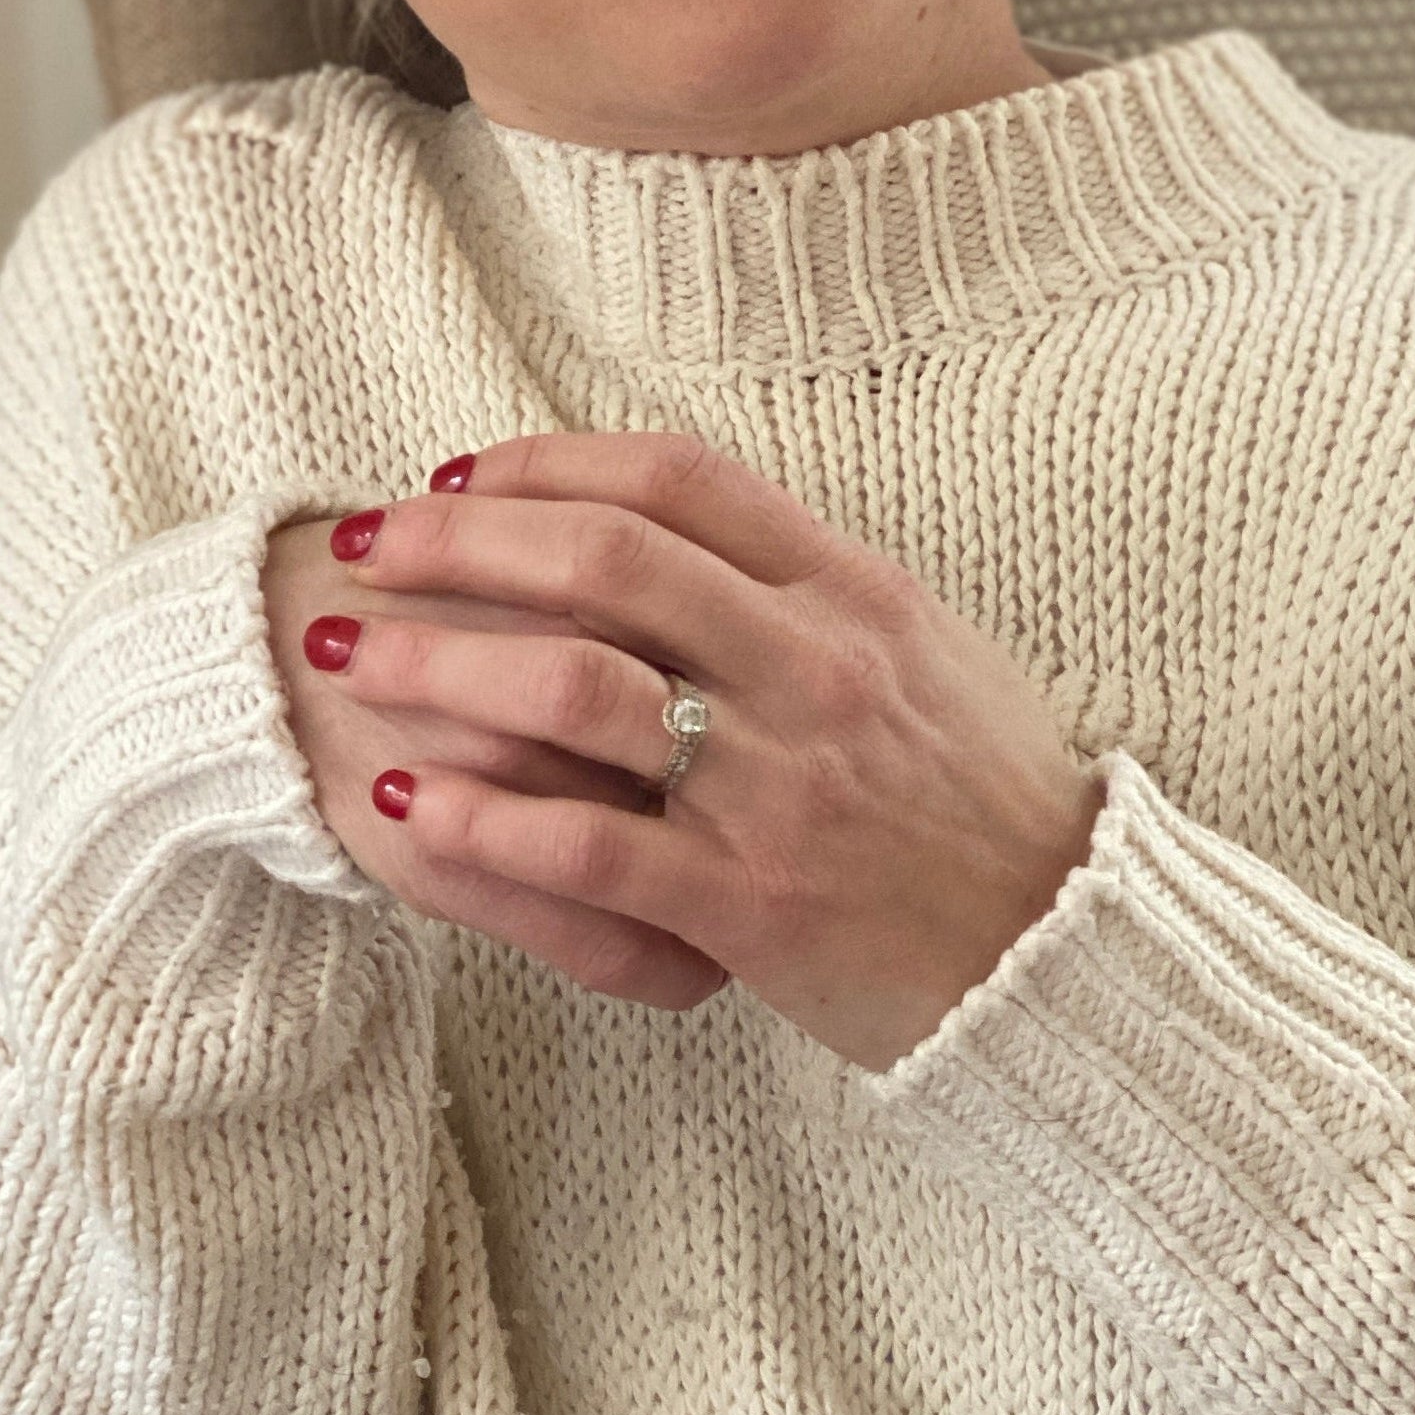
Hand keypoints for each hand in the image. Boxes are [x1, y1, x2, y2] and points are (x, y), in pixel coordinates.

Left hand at [307, 435, 1104, 1069]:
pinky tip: (406, 806)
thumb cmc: (993, 802)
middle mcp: (812, 668)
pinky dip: (480, 820)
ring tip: (352, 658)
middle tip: (367, 541)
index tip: (465, 472)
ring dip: (441, 661)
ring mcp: (778, 785)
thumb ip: (816, 592)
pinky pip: (584, 847)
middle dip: (460, 539)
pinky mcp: (747, 902)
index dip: (551, 461)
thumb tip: (699, 536)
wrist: (1062, 953)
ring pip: (574, 684)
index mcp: (853, 594)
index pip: (679, 479)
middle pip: (604, 555)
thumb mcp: (930, 654)